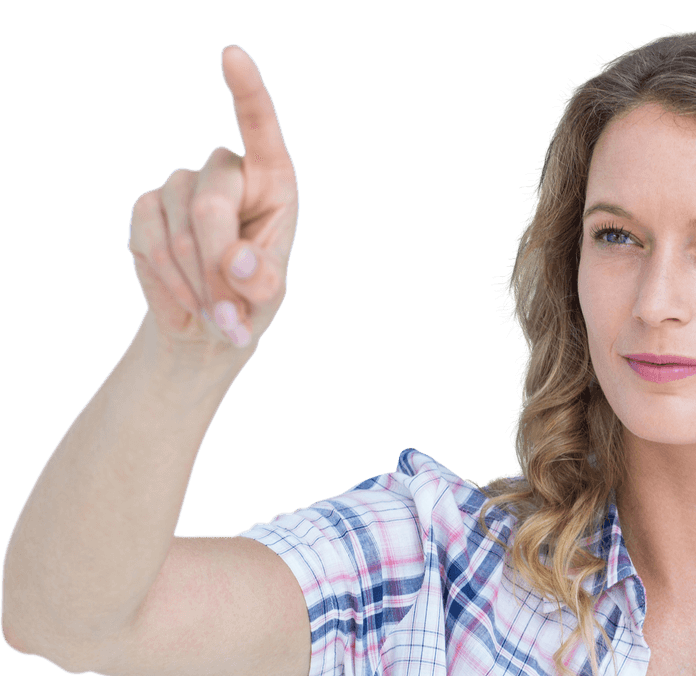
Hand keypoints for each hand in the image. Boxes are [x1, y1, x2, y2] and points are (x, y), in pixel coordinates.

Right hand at [127, 44, 297, 354]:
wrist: (207, 325)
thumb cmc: (251, 300)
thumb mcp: (269, 295)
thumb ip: (264, 280)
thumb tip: (239, 264)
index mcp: (272, 180)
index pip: (260, 128)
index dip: (247, 92)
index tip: (232, 54)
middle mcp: (226, 172)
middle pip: (212, 205)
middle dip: (218, 268)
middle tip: (231, 316)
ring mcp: (182, 185)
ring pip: (182, 233)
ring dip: (200, 285)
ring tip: (215, 312)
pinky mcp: (147, 208)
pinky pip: (151, 244)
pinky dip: (173, 283)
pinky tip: (187, 300)